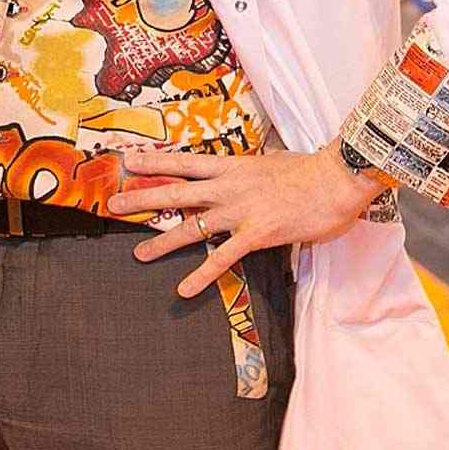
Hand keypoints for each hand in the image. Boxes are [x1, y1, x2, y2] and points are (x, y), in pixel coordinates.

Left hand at [104, 143, 386, 298]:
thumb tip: (259, 162)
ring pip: (191, 227)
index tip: (127, 160)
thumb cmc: (311, 170)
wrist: (337, 179)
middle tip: (111, 205)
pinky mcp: (256, 234)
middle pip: (175, 192)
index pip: (183, 161)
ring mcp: (239, 211)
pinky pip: (222, 258)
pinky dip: (201, 274)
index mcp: (231, 166)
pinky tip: (183, 289)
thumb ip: (257, 166)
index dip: (153, 161)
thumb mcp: (274, 160)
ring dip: (162, 242)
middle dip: (142, 199)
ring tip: (138, 254)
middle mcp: (228, 187)